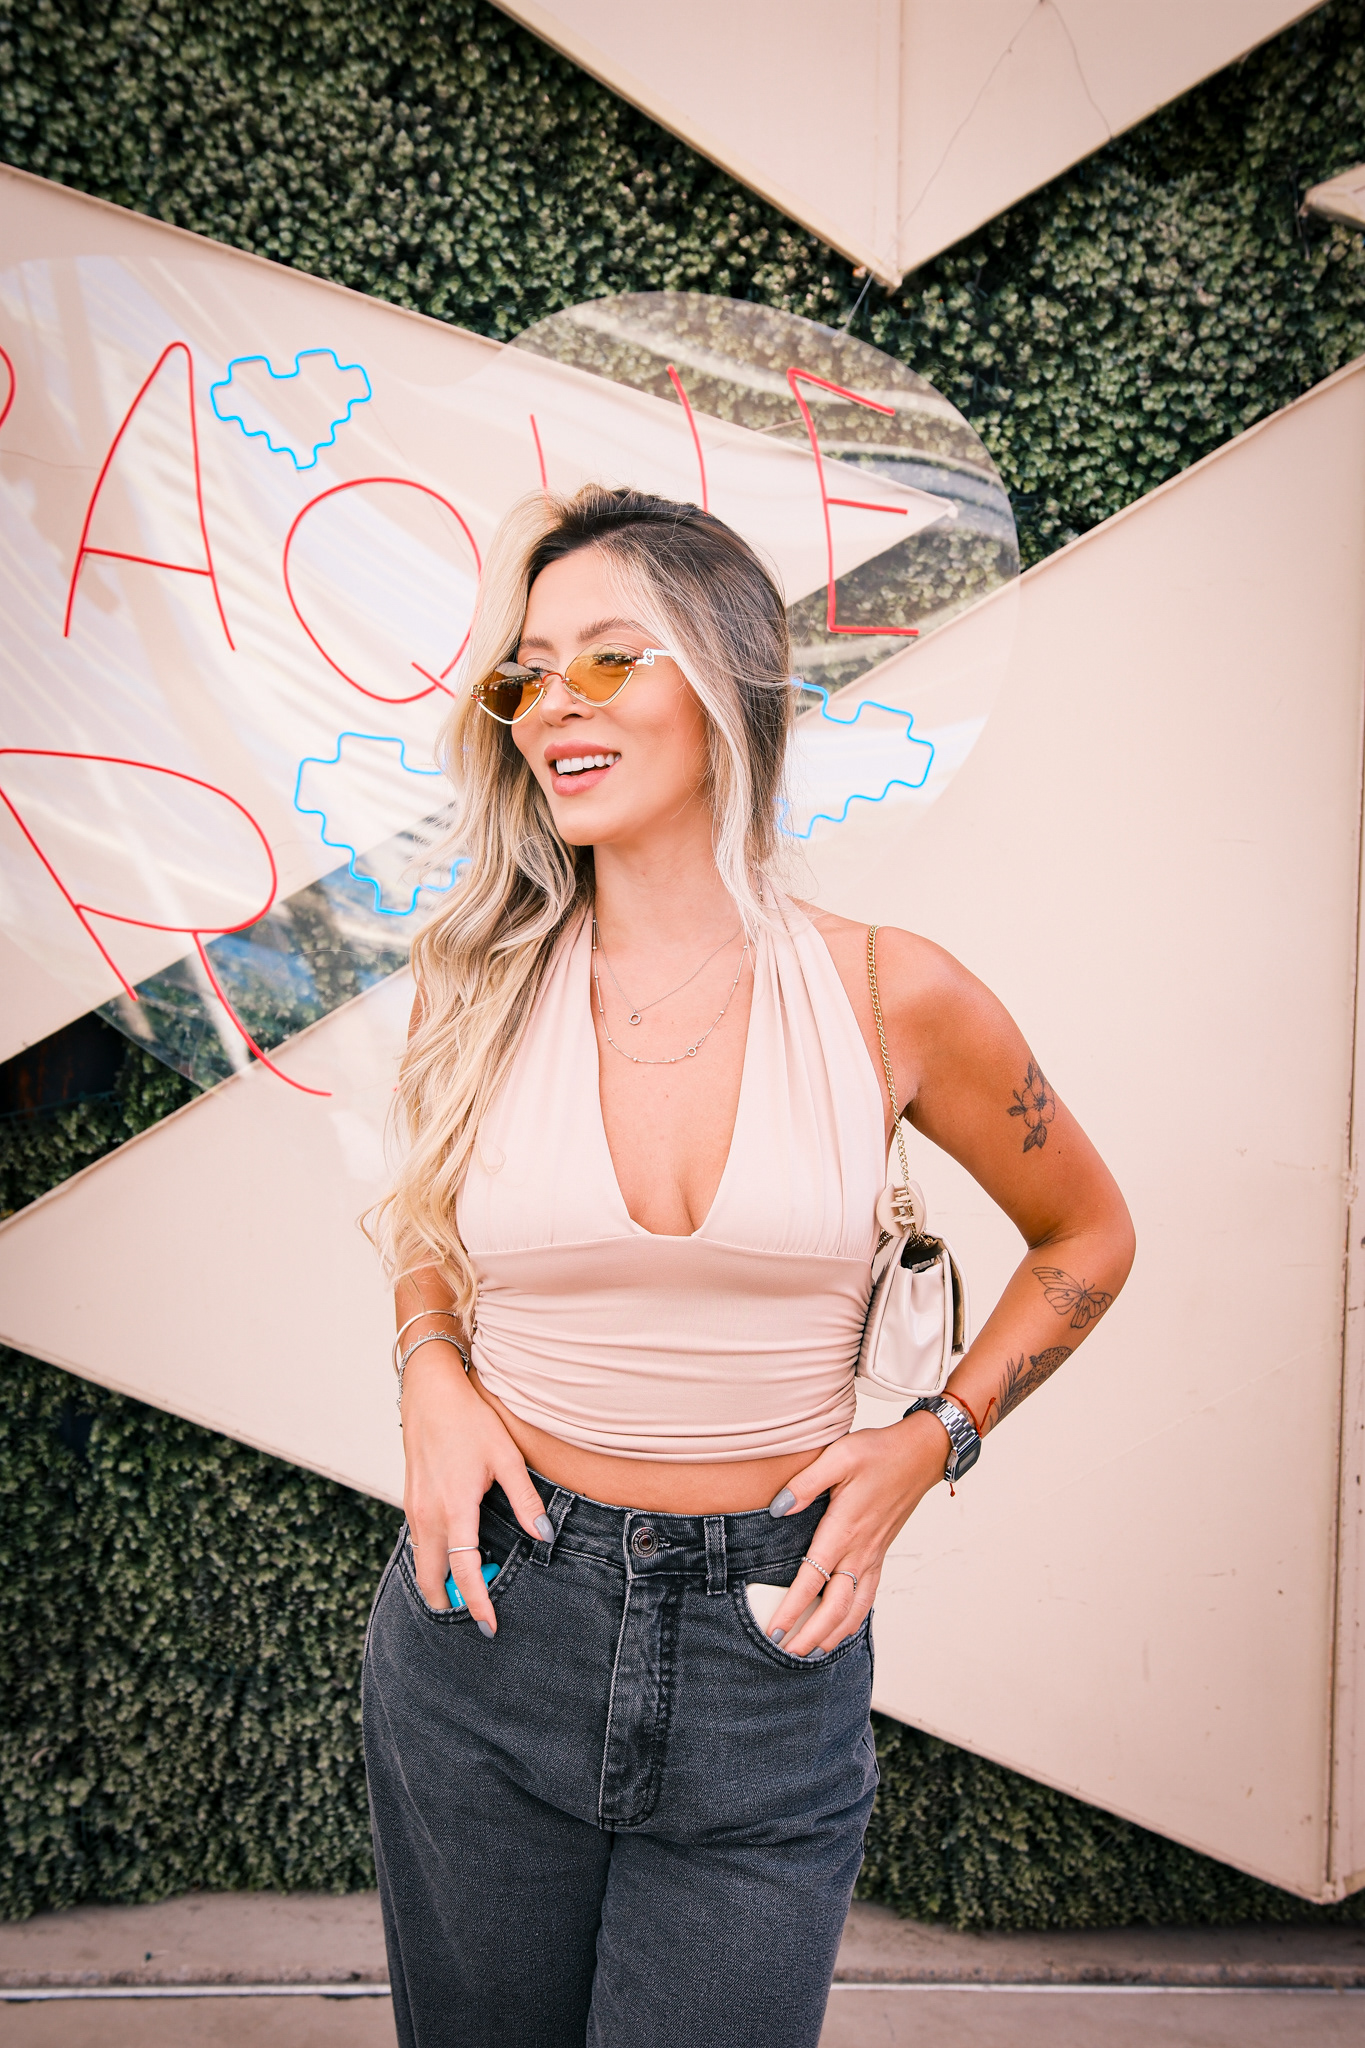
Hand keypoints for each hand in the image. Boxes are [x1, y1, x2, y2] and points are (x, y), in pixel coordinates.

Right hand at [401, 1346, 553, 1633]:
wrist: (430, 1392)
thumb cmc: (471, 1421)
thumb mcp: (507, 1458)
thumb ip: (525, 1500)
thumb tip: (544, 1535)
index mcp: (455, 1509)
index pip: (464, 1571)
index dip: (478, 1602)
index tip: (490, 1625)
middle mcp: (428, 1515)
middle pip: (431, 1579)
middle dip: (450, 1602)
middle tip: (477, 1613)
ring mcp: (413, 1508)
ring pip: (421, 1562)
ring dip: (439, 1581)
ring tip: (469, 1587)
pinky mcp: (409, 1499)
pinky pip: (417, 1542)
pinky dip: (432, 1558)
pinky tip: (454, 1552)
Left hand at [764, 1414, 950, 1656]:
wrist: (921, 1454)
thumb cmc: (879, 1452)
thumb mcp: (839, 1455)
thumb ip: (806, 1483)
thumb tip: (777, 1508)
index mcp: (845, 1529)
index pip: (813, 1579)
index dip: (792, 1608)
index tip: (775, 1629)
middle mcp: (860, 1550)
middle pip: (834, 1607)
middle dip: (810, 1634)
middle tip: (786, 1652)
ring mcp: (873, 1555)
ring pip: (854, 1608)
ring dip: (833, 1634)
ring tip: (811, 1652)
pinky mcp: (880, 1554)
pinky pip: (868, 1596)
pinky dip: (855, 1619)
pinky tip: (843, 1628)